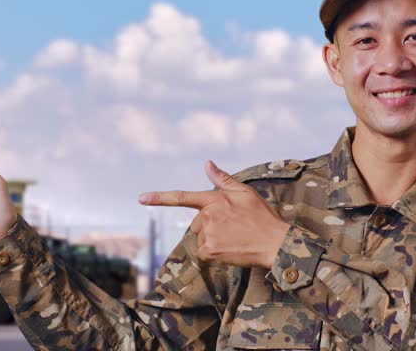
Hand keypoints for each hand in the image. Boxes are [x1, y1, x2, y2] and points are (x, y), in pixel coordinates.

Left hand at [139, 160, 289, 268]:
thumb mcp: (245, 192)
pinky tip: (232, 248)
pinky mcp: (209, 250)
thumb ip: (223, 180)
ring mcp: (207, 233)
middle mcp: (207, 215)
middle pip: (199, 223)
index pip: (182, 197)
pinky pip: (205, 251)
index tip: (141, 198)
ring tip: (236, 238)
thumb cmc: (261, 217)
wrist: (274, 242)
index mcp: (214, 199)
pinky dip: (215, 252)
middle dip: (213, 226)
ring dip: (215, 239)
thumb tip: (207, 164)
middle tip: (236, 228)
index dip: (159, 197)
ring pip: (202, 238)